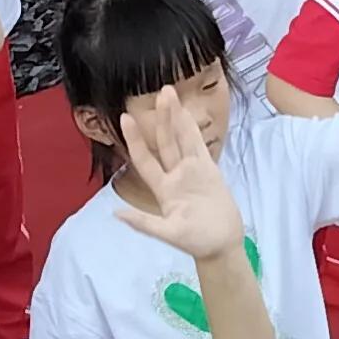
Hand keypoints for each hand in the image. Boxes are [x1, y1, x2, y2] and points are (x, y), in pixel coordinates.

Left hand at [107, 86, 247, 261]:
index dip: (135, 139)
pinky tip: (187, 114)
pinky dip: (192, 130)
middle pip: (165, 142)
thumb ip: (144, 223)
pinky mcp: (209, 171)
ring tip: (171, 94)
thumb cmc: (196, 241)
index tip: (125, 117)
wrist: (222, 245)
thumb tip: (116, 213)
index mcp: (162, 189)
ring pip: (182, 139)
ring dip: (176, 118)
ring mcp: (192, 171)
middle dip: (161, 118)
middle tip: (160, 93)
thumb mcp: (169, 234)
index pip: (144, 159)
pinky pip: (199, 146)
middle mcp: (175, 176)